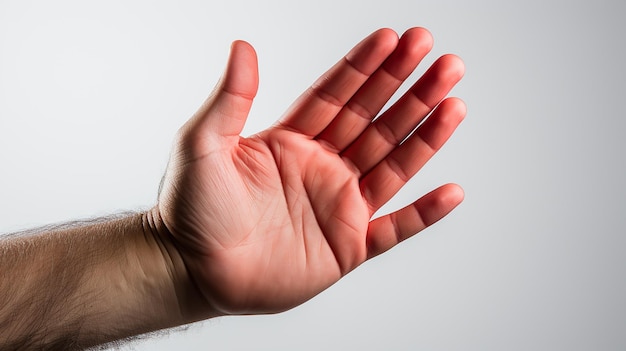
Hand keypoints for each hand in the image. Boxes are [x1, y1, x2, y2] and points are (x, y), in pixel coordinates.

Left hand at [155, 28, 465, 316]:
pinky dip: (423, 214)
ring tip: (454, 103)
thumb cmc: (190, 210)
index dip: (367, 67)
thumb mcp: (202, 145)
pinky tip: (451, 191)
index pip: (338, 95)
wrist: (192, 270)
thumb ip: (229, 99)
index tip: (394, 38)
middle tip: (442, 60)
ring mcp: (338, 206)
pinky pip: (394, 229)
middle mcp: (322, 167)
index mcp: (292, 140)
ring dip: (425, 137)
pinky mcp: (347, 247)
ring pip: (392, 166)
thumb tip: (243, 46)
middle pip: (376, 122)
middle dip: (409, 91)